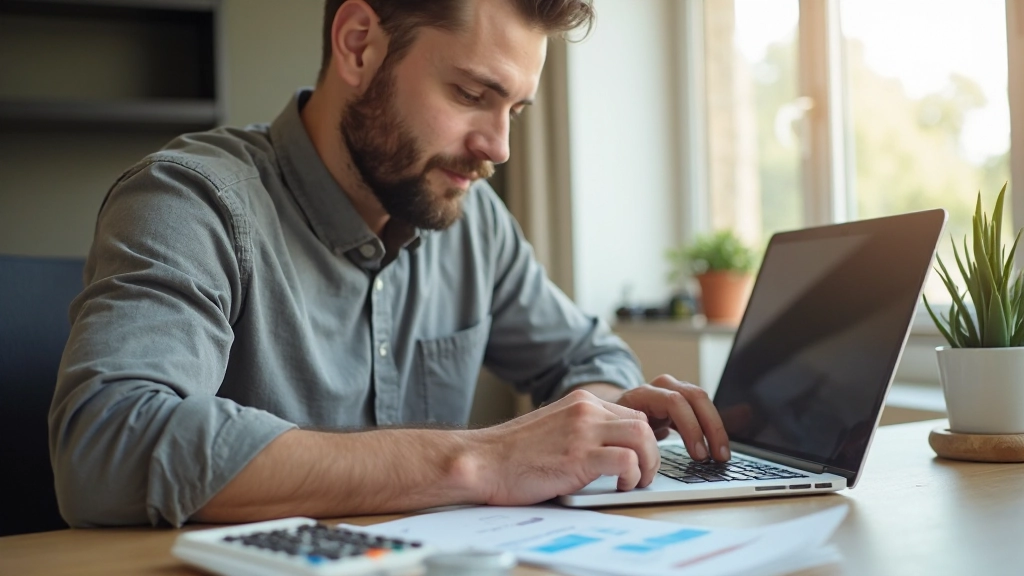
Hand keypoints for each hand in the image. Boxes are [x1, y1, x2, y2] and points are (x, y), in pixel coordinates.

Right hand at [468, 389, 659, 504]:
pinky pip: (628, 461)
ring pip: (644, 438)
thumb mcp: (554, 429)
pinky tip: (619, 486)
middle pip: (643, 424)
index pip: (632, 414)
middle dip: (651, 453)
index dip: (641, 441)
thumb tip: (610, 449)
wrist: (483, 461)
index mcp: (581, 401)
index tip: (639, 460)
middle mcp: (585, 410)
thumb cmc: (513, 454)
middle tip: (643, 474)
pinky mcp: (579, 456)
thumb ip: (581, 431)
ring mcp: (583, 431)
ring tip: (635, 481)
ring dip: (648, 464)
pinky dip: (632, 476)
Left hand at [615, 375, 729, 461]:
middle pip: (695, 397)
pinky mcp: (682, 401)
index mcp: (644, 394)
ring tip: (722, 455)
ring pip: (703, 401)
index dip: (690, 428)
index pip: (675, 402)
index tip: (699, 455)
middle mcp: (661, 387)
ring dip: (715, 427)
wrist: (612, 416)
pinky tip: (717, 448)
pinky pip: (702, 409)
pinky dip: (711, 428)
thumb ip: (633, 443)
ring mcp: (673, 390)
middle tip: (718, 456)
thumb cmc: (615, 429)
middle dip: (710, 427)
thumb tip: (648, 464)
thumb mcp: (619, 434)